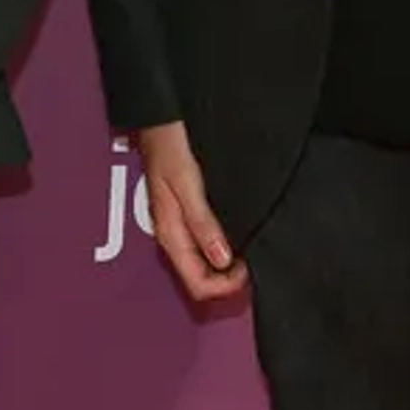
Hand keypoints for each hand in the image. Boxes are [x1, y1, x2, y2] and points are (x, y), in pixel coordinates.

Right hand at [136, 121, 248, 304]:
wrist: (158, 123)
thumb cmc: (169, 148)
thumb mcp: (187, 185)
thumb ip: (203, 223)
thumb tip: (222, 259)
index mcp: (171, 235)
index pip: (197, 284)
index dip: (225, 286)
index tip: (248, 269)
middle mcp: (173, 237)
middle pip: (199, 279)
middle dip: (227, 279)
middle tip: (251, 261)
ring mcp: (178, 228)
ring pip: (202, 265)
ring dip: (226, 265)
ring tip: (247, 248)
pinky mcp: (184, 217)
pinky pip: (203, 245)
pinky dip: (221, 248)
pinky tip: (235, 235)